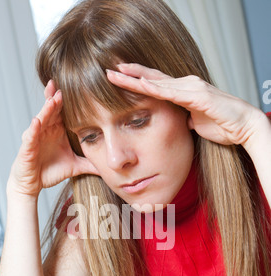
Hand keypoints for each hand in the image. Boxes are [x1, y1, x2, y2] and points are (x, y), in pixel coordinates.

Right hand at [8, 80, 99, 198]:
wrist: (33, 185)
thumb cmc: (50, 171)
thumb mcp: (76, 166)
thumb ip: (92, 163)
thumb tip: (111, 164)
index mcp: (58, 130)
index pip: (65, 111)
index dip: (72, 100)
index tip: (83, 88)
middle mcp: (46, 129)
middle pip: (52, 109)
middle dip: (58, 96)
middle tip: (67, 83)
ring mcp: (35, 136)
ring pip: (42, 118)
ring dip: (47, 108)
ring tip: (54, 98)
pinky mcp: (27, 148)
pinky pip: (30, 136)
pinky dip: (33, 128)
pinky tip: (37, 121)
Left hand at [106, 63, 265, 148]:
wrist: (243, 127)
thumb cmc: (222, 125)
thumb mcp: (196, 123)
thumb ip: (185, 119)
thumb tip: (181, 122)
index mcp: (184, 91)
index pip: (156, 84)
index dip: (136, 80)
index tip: (118, 79)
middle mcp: (186, 85)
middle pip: (153, 78)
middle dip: (130, 74)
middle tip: (109, 70)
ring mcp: (192, 88)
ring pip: (158, 82)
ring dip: (136, 78)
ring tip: (116, 74)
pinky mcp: (198, 96)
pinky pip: (172, 93)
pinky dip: (155, 89)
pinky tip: (140, 84)